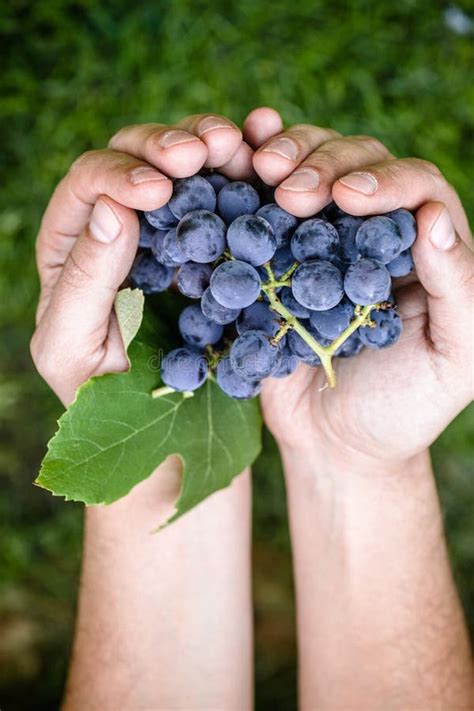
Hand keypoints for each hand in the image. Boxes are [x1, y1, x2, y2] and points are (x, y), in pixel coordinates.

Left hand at [31, 113, 257, 405]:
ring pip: (189, 161)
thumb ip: (82, 281)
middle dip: (172, 144)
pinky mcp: (223, 239)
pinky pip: (233, 190)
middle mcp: (125, 224)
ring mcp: (177, 227)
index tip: (159, 190)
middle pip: (139, 155)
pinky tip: (265, 152)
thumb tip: (112, 210)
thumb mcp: (72, 349)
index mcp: (76, 244)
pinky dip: (250, 163)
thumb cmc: (109, 397)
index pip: (89, 184)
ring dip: (214, 143)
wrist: (169, 429)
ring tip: (240, 148)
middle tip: (206, 151)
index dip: (121, 174)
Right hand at [244, 110, 473, 464]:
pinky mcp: (272, 262)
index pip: (416, 186)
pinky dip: (241, 182)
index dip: (385, 180)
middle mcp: (371, 234)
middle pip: (356, 164)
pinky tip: (228, 164)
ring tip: (257, 166)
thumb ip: (459, 290)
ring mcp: (317, 244)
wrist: (333, 446)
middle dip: (322, 163)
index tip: (347, 197)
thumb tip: (435, 215)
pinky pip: (257, 212)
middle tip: (289, 190)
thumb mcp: (455, 361)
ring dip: (282, 157)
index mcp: (424, 251)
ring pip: (307, 172)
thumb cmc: (403, 410)